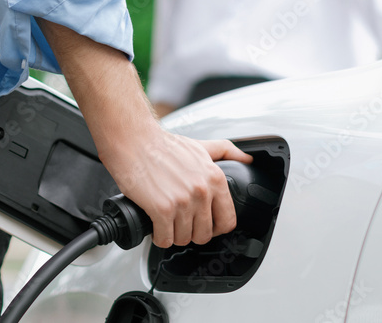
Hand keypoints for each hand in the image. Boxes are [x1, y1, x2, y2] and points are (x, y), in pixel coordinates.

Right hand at [101, 131, 252, 246]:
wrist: (134, 141)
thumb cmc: (164, 145)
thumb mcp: (202, 146)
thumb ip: (227, 152)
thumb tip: (247, 160)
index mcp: (215, 179)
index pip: (228, 221)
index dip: (216, 228)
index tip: (206, 225)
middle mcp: (202, 191)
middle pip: (204, 234)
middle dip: (192, 233)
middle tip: (181, 223)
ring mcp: (183, 202)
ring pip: (183, 239)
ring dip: (173, 235)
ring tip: (166, 222)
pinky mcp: (162, 209)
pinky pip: (165, 239)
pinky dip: (159, 237)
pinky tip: (155, 226)